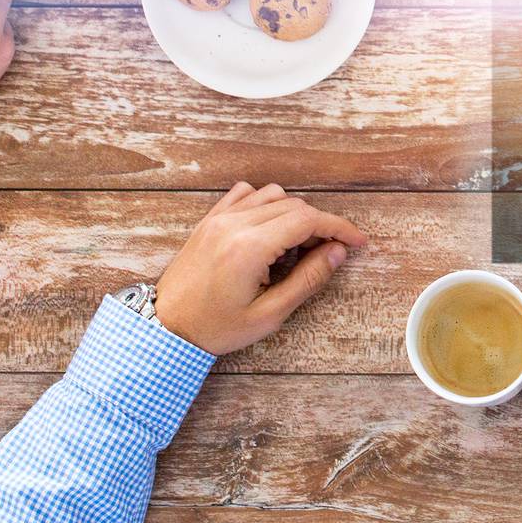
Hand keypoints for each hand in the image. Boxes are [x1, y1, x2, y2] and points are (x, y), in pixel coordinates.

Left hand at [155, 182, 367, 355]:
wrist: (165, 329)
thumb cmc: (216, 328)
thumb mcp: (269, 315)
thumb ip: (307, 280)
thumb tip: (338, 252)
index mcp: (249, 248)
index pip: (308, 220)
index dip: (339, 227)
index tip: (357, 241)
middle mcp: (234, 225)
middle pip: (294, 206)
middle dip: (320, 224)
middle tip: (328, 253)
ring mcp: (219, 219)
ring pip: (273, 194)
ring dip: (294, 213)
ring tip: (297, 244)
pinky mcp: (209, 221)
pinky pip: (246, 193)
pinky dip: (266, 203)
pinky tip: (269, 227)